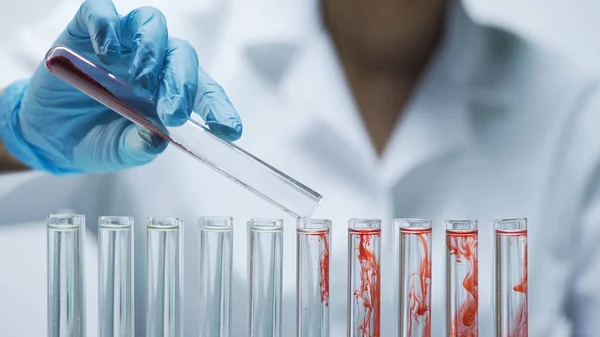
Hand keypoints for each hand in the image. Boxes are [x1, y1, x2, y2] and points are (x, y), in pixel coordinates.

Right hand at [0, 0, 241, 173]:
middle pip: (181, 54)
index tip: (229, 130)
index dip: (218, 107)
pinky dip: (107, 27)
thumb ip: (140, 145)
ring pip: (151, 23)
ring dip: (151, 51)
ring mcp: (121, 45)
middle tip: (172, 112)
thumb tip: (157, 138)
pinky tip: (105, 53)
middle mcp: (152, 64)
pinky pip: (101, 13)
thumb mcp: (120, 151)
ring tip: (139, 83)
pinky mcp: (86, 32)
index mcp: (170, 93)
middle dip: (182, 82)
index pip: (204, 91)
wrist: (50, 134)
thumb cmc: (95, 139)